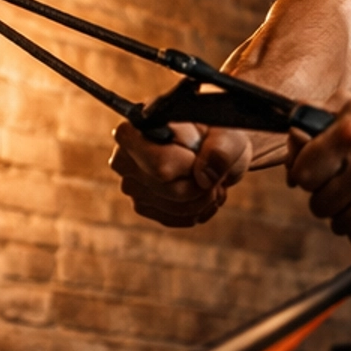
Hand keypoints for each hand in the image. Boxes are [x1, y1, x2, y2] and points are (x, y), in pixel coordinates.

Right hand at [109, 118, 251, 226]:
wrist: (210, 145)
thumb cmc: (215, 133)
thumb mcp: (226, 133)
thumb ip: (221, 150)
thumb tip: (204, 178)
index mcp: (135, 131)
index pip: (162, 167)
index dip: (191, 167)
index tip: (201, 155)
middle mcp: (125, 160)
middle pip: (173, 191)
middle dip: (203, 187)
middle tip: (214, 171)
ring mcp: (131, 186)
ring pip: (177, 208)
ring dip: (203, 200)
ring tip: (210, 180)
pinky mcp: (142, 205)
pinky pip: (174, 219)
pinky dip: (195, 210)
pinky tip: (201, 193)